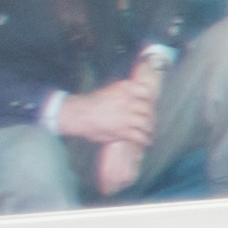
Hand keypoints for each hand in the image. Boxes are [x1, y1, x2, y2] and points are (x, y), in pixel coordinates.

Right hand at [57, 52, 158, 194]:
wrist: (75, 114)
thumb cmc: (92, 104)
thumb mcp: (110, 91)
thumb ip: (125, 93)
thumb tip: (140, 86)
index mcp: (126, 89)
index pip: (148, 94)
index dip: (152, 101)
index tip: (152, 105)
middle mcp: (128, 100)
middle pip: (150, 110)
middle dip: (150, 118)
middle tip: (149, 124)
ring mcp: (126, 114)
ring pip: (147, 123)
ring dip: (148, 131)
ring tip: (146, 134)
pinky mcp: (122, 128)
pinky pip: (140, 136)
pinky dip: (143, 140)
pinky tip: (141, 141)